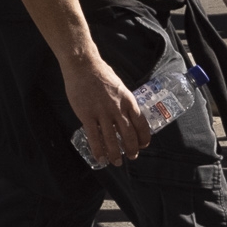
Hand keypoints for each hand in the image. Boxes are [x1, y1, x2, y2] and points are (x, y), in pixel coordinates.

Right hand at [61, 41, 155, 167]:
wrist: (82, 64)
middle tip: (131, 156)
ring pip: (112, 139)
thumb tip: (126, 114)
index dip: (144, 138)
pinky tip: (100, 157)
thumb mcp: (119, 86)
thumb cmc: (100, 73)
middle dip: (131, 149)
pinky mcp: (87, 114)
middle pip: (129, 135)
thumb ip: (124, 101)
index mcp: (129, 101)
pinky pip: (94, 136)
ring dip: (115, 154)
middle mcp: (118, 108)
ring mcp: (102, 112)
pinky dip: (98, 150)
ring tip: (116, 162)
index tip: (143, 145)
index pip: (141, 124)